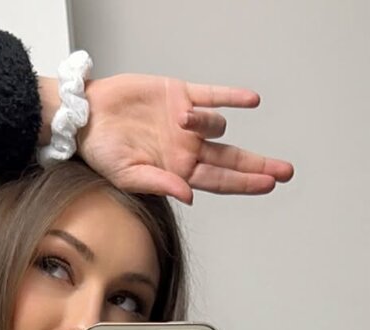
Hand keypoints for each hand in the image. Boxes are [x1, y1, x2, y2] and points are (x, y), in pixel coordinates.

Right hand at [75, 74, 293, 204]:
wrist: (84, 115)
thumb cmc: (100, 151)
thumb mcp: (128, 176)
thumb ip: (161, 185)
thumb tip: (190, 196)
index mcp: (177, 172)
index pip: (220, 181)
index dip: (245, 183)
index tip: (269, 184)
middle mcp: (186, 149)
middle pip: (232, 159)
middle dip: (259, 166)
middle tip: (285, 171)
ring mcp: (185, 122)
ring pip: (215, 125)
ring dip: (207, 122)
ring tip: (182, 119)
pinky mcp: (179, 94)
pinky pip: (212, 95)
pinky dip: (231, 98)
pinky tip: (251, 101)